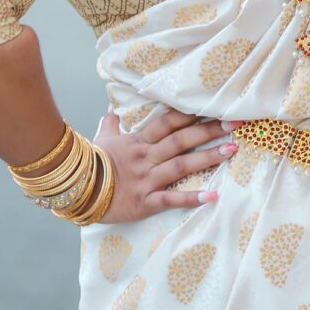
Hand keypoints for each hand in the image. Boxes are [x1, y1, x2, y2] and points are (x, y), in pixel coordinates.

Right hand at [91, 107, 240, 222]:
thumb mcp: (102, 139)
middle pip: (181, 140)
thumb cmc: (91, 163)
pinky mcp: (145, 201)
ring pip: (181, 165)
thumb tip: (112, 109)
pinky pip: (171, 198)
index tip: (213, 107)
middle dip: (209, 131)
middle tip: (234, 124)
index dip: (191, 113)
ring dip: (208, 157)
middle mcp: (146, 157)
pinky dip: (192, 198)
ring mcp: (146, 179)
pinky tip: (213, 196)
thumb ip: (111, 124)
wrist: (74, 189)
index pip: (168, 122)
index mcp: (138, 140)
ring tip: (231, 150)